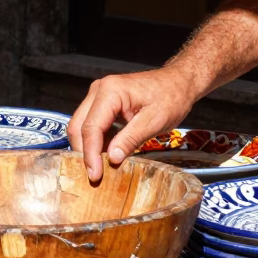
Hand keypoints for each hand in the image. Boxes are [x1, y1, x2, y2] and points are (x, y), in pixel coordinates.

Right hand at [68, 67, 198, 181]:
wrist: (178, 82)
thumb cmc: (171, 96)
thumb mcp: (155, 120)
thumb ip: (131, 139)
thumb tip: (111, 158)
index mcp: (110, 91)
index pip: (91, 127)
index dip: (90, 154)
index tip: (95, 175)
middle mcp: (100, 90)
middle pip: (79, 126)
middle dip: (84, 152)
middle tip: (94, 175)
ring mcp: (100, 95)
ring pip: (82, 126)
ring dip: (89, 147)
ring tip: (99, 168)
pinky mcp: (104, 103)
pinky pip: (93, 124)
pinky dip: (97, 141)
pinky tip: (106, 155)